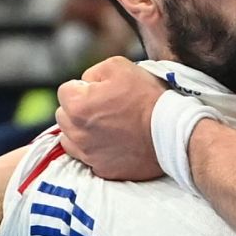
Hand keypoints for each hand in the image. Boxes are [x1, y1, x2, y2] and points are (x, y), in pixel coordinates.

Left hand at [55, 56, 169, 179]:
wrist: (171, 132)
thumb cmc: (147, 98)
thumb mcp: (119, 66)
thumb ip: (93, 72)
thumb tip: (85, 83)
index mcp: (77, 106)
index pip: (65, 91)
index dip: (83, 87)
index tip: (102, 91)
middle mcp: (77, 133)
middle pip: (64, 116)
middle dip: (78, 110)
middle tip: (104, 108)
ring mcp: (88, 154)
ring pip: (71, 139)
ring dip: (82, 131)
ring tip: (106, 126)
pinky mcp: (102, 170)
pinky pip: (87, 157)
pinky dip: (95, 150)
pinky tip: (114, 142)